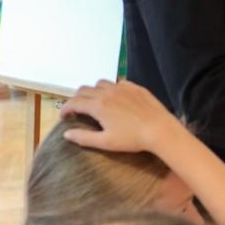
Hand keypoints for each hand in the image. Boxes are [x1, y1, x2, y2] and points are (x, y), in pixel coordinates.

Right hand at [60, 79, 181, 153]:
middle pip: (84, 90)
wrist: (160, 130)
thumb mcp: (105, 142)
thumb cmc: (132, 139)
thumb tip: (66, 133)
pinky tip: (116, 98)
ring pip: (100, 83)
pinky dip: (111, 89)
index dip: (65, 109)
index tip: (64, 116)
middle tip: (78, 110)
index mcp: (98, 105)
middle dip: (77, 99)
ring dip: (93, 91)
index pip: (74, 102)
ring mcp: (122, 87)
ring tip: (96, 102)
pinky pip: (118, 82)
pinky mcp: (135, 87)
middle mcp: (108, 92)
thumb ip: (83, 138)